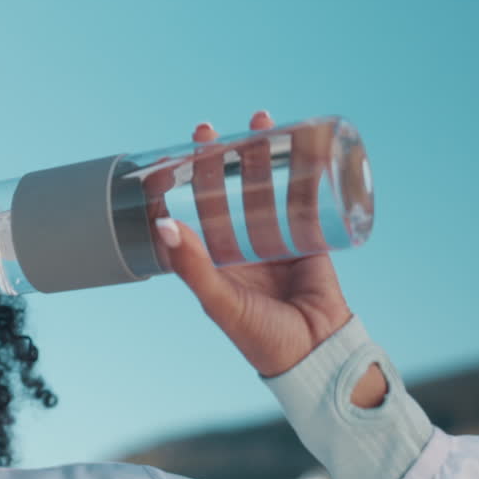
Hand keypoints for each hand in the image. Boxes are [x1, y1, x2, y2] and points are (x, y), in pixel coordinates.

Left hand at [143, 111, 356, 378]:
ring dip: (261, 156)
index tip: (171, 157)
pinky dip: (304, 172)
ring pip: (265, 187)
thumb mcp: (219, 301)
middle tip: (211, 130)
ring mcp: (276, 238)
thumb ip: (191, 266)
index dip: (182, 185)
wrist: (317, 355)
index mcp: (213, 259)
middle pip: (227, 191)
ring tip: (259, 124)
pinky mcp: (311, 237)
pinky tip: (303, 146)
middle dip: (221, 159)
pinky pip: (305, 198)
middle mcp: (240, 245)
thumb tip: (161, 224)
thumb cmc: (260, 337)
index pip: (191, 212)